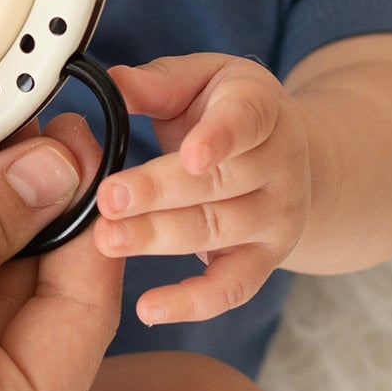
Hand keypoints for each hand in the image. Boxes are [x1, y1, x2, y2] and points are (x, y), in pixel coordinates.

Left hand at [92, 54, 312, 324]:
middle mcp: (280, 165)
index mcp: (262, 108)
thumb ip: (159, 83)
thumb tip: (113, 82)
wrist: (283, 155)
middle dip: (160, 192)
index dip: (220, 138)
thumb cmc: (223, 112)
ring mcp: (276, 218)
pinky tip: (149, 309)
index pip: (246, 121)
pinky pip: (232, 287)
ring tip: (108, 239)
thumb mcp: (199, 82)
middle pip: (220, 183)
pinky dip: (193, 303)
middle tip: (108, 199)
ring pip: (218, 231)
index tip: (190, 155)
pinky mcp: (264, 260)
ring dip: (159, 238)